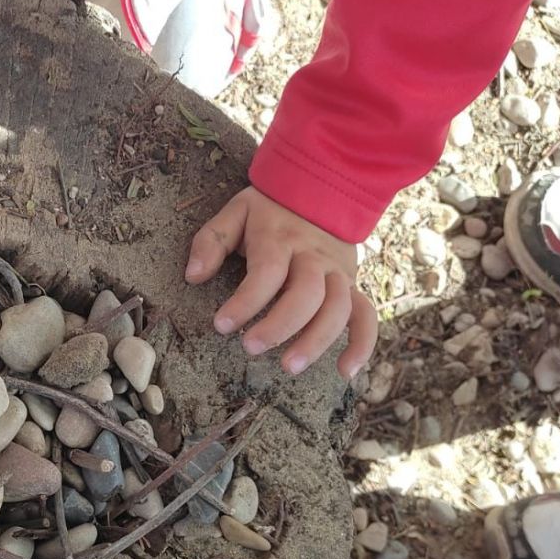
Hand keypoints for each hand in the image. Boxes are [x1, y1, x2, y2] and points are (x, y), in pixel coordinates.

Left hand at [185, 187, 376, 377]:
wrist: (323, 188)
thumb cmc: (269, 211)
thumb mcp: (236, 212)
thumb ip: (212, 241)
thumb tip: (193, 276)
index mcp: (280, 239)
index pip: (266, 272)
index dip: (245, 301)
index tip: (221, 325)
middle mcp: (313, 258)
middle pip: (306, 294)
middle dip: (279, 325)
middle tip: (250, 347)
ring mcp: (338, 272)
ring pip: (338, 308)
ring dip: (317, 340)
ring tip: (289, 367)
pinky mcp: (353, 284)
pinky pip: (366, 315)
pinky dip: (362, 344)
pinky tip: (345, 371)